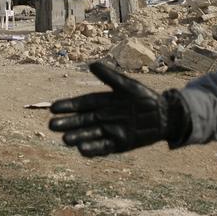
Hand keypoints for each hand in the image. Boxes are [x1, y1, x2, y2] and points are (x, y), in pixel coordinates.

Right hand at [49, 61, 187, 156]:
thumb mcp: (128, 85)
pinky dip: (93, 149)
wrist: (164, 115)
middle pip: (82, 120)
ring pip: (90, 134)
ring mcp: (110, 131)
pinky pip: (104, 147)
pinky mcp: (119, 144)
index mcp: (103, 101)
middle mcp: (103, 117)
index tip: (53, 107)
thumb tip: (91, 65)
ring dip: (78, 137)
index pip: (82, 104)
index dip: (68, 106)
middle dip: (68, 123)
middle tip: (52, 125)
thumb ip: (110, 77)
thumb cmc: (145, 97)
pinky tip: (81, 150)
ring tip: (65, 139)